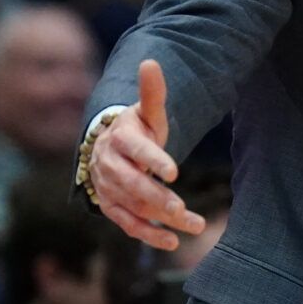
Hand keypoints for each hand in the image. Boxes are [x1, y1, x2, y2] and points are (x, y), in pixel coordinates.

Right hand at [91, 59, 206, 250]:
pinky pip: (128, 224)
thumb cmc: (136, 130)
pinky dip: (149, 234)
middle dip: (157, 198)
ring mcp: (107, 188)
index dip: (154, 160)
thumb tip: (151, 62)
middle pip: (132, 184)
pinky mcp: (110, 207)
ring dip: (162, 219)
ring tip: (195, 225)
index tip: (174, 172)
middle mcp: (109, 165)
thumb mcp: (146, 112)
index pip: (136, 150)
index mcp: (120, 139)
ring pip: (134, 207)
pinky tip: (173, 241)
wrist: (108, 149)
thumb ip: (152, 93)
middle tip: (183, 209)